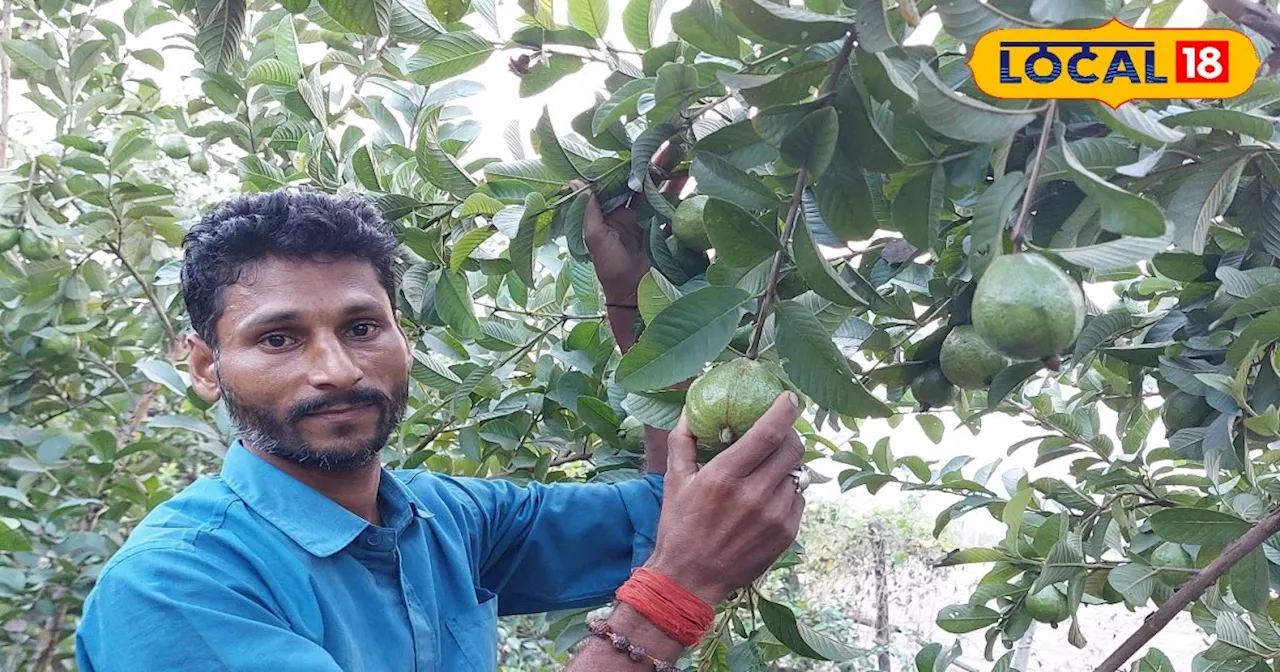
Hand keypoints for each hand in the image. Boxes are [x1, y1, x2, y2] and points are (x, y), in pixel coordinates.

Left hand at [578, 140, 687, 303]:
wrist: (632, 298)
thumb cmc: (609, 269)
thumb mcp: (595, 238)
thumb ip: (589, 211)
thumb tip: (575, 182)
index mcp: (613, 215)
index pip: (624, 185)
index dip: (633, 167)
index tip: (644, 149)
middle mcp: (632, 217)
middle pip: (647, 187)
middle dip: (659, 168)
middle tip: (673, 148)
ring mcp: (651, 226)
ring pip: (664, 198)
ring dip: (675, 182)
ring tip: (688, 165)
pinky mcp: (666, 238)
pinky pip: (675, 217)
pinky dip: (684, 205)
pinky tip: (695, 190)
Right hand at [644, 392, 805, 604]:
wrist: (690, 580)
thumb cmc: (680, 528)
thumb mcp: (675, 481)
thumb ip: (683, 442)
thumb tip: (688, 411)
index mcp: (725, 476)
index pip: (768, 433)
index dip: (784, 411)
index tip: (789, 398)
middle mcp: (754, 494)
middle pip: (792, 449)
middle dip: (790, 434)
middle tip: (779, 433)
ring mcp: (774, 516)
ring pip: (797, 473)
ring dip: (786, 464)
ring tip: (768, 469)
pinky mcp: (786, 534)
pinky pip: (798, 499)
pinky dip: (788, 490)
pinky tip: (769, 495)